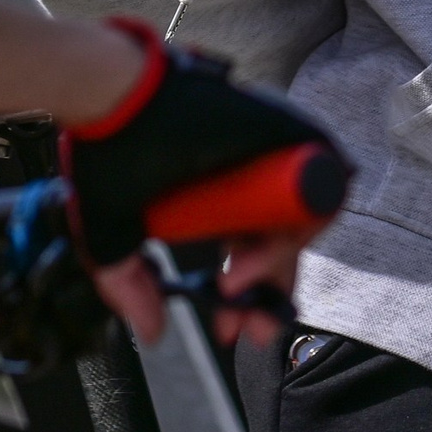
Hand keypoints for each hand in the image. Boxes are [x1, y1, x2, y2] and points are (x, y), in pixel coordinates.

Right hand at [63, 22, 343, 342]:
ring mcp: (267, 152)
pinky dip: (316, 211)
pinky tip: (277, 245)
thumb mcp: (113, 236)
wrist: (111, 97)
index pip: (249, 249)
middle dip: (271, 292)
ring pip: (301, 217)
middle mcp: (246, 175)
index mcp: (213, 195)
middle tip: (255, 328)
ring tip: (240, 284)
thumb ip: (130, 287)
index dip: (246, 293)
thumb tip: (152, 334)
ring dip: (280, 261)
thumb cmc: (106, 151)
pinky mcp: (284, 129)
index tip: (228, 328)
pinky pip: (325, 174)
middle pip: (281, 241)